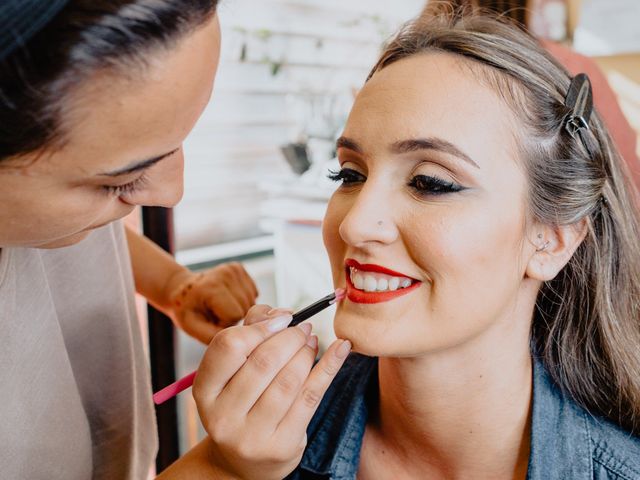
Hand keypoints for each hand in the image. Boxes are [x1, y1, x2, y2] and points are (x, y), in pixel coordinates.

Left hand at [165, 262, 258, 343]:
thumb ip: (215, 336)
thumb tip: (241, 336)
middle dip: (233, 316)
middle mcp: (225, 273)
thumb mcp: (193, 328)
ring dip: (238, 309)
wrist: (182, 290)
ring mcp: (233, 269)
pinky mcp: (239, 268)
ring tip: (220, 306)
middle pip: (246, 307)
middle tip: (215, 313)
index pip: (236, 314)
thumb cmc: (188, 311)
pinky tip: (228, 299)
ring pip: (252, 302)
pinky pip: (253, 293)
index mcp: (211, 287)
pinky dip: (242, 300)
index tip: (211, 320)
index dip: (225, 323)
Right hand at [193, 305, 351, 479]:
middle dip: (290, 337)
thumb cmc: (241, 403)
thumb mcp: (232, 372)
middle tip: (303, 328)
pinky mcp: (282, 445)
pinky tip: (341, 349)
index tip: (281, 319)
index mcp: (205, 391)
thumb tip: (280, 314)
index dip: (259, 326)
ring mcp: (252, 436)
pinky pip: (311, 396)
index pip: (228, 346)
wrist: (244, 462)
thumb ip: (250, 334)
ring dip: (307, 351)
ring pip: (289, 379)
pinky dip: (330, 366)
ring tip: (312, 341)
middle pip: (263, 361)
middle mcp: (223, 416)